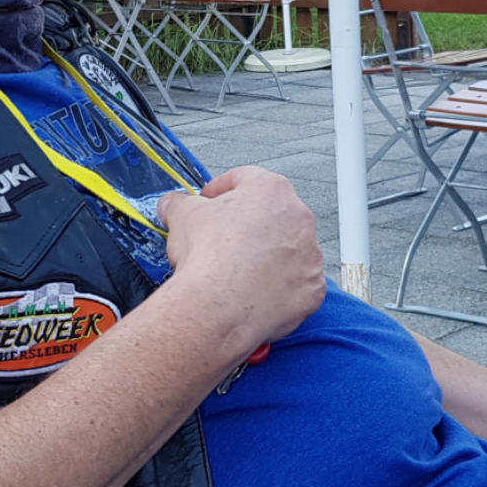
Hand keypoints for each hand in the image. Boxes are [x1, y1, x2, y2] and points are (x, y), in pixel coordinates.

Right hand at [154, 167, 325, 354]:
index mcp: (271, 190)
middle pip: (271, 215)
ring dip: (266, 257)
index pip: (245, 179)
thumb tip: (174, 204)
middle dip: (247, 225)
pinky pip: (296, 284)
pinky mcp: (312, 288)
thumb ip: (179, 202)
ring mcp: (309, 255)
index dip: (221, 190)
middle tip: (221, 240)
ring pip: (287, 250)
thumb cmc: (208, 257)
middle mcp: (298, 218)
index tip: (209, 202)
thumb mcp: (181, 215)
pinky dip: (278, 287)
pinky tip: (254, 293)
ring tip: (237, 272)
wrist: (218, 306)